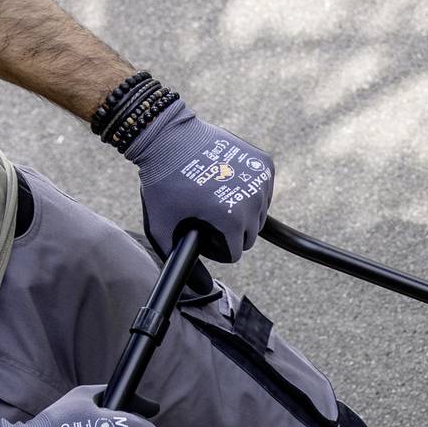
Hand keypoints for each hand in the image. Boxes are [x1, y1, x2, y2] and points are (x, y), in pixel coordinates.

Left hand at [125, 102, 275, 261]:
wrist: (167, 136)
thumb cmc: (162, 183)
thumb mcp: (164, 229)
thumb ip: (182, 264)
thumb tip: (200, 290)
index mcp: (232, 220)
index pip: (234, 252)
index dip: (214, 246)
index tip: (199, 230)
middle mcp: (253, 201)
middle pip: (249, 235)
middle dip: (229, 230)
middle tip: (205, 212)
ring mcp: (261, 180)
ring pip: (259, 214)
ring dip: (241, 211)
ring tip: (214, 196)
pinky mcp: (265, 164)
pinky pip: (264, 191)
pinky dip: (249, 189)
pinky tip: (227, 179)